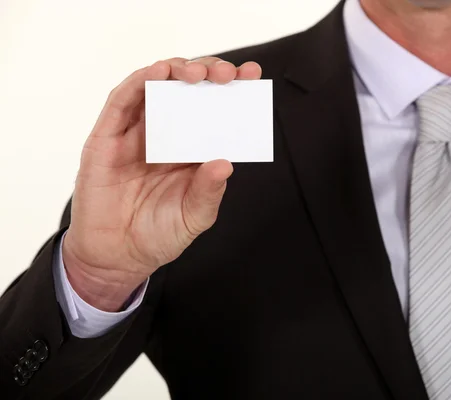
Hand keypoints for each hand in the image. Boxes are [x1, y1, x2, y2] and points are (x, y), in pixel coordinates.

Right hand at [62, 57, 261, 311]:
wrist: (116, 257)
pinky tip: (157, 74)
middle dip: (208, 72)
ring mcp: (136, 133)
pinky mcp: (107, 136)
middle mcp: (166, 135)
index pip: (214, 110)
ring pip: (155, 86)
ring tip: (196, 72)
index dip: (232, 89)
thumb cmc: (158, 234)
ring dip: (176, 70)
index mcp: (191, 150)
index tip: (252, 75)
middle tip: (225, 75)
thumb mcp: (194, 216)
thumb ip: (209, 191)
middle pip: (187, 90)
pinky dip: (139, 82)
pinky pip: (121, 101)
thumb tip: (225, 163)